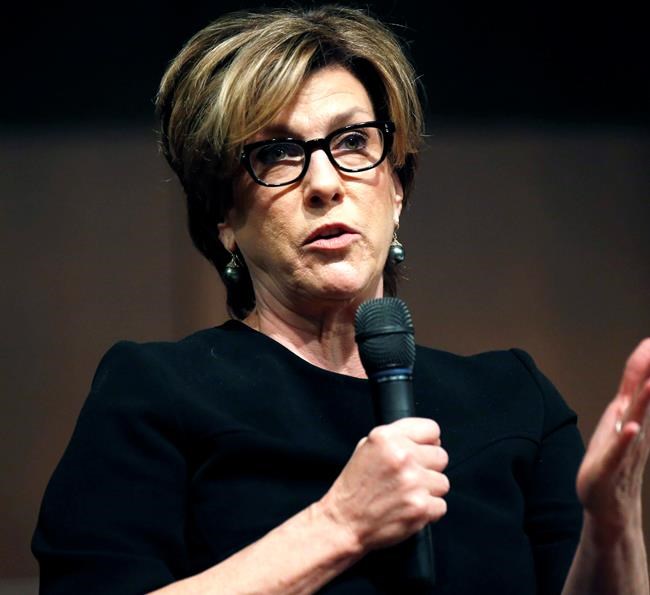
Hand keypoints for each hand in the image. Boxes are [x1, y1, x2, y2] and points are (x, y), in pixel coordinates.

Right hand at [319, 417, 448, 552]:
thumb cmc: (354, 488)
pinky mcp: (421, 506)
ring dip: (429, 490)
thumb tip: (425, 440)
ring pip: (443, 482)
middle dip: (428, 467)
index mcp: (387, 438)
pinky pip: (441, 505)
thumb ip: (395, 438)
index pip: (431, 429)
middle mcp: (402, 456)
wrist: (344, 522)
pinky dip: (428, 510)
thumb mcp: (365, 448)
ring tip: (407, 494)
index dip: (428, 442)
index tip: (424, 450)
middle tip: (410, 477)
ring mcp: (413, 482)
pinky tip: (409, 508)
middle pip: (441, 456)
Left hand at [576, 338, 649, 526]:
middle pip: (643, 395)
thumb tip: (641, 373)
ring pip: (636, 420)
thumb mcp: (621, 418)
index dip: (644, 357)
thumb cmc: (613, 457)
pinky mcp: (609, 465)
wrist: (609, 502)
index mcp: (629, 412)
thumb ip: (631, 394)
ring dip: (644, 402)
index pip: (638, 379)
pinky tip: (632, 428)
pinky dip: (625, 438)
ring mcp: (624, 446)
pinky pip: (618, 450)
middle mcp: (632, 426)